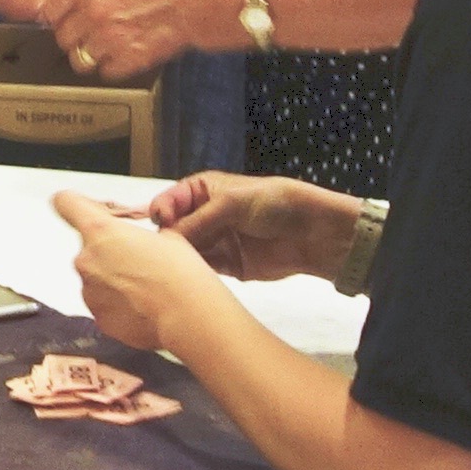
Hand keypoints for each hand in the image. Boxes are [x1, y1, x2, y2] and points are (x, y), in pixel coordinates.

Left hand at [43, 0, 225, 82]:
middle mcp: (93, 11)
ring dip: (91, 55)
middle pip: (62, 37)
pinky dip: (113, 67)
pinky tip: (124, 55)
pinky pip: (105, 72)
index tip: (63, 20)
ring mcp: (108, 38)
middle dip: (74, 37)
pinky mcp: (126, 59)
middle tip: (88, 35)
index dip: (58, 16)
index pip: (51, 8)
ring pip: (80, 59)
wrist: (195, 0)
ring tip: (106, 48)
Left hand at [53, 187, 210, 351]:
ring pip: (95, 278)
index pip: (66, 203)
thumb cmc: (180, 273)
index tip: (86, 210)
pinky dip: (118, 304)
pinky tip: (143, 306)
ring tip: (145, 287)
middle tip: (139, 261)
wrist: (188, 315)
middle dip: (108, 252)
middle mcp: (87, 260)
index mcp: (101, 231)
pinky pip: (104, 304)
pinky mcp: (99, 317)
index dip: (75, 205)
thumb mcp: (167, 236)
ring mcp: (90, 291)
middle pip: (88, 247)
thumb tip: (140, 242)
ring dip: (113, 279)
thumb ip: (138, 235)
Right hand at [152, 171, 366, 281]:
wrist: (310, 232)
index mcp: (202, 191)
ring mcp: (214, 241)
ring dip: (179, 259)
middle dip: (167, 240)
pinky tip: (187, 278)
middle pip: (174, 229)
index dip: (161, 212)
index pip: (170, 201)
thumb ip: (198, 220)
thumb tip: (166, 237)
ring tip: (172, 268)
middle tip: (161, 253)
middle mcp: (203, 215)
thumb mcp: (231, 202)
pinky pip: (203, 269)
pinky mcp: (226, 265)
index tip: (160, 225)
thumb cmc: (271, 203)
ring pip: (186, 251)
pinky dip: (194, 273)